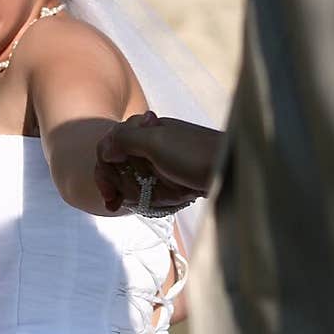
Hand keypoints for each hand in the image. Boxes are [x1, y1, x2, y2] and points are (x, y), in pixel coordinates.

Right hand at [95, 112, 219, 213]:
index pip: (109, 147)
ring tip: (141, 199)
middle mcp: (148, 146)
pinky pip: (145, 192)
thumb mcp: (156, 141)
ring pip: (129, 181)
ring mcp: (157, 165)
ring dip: (130, 192)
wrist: (229, 172)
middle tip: (113, 201)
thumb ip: (125, 139)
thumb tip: (104, 149)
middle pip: (116, 166)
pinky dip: (141, 199)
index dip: (103, 168)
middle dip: (114, 182)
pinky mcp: (167, 183)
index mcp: (144, 130)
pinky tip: (141, 203)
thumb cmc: (195, 154)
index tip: (109, 192)